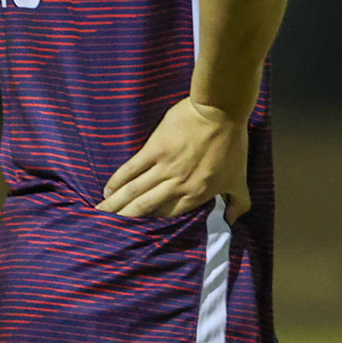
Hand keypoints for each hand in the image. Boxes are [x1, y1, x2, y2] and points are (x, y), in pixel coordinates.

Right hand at [97, 98, 250, 222]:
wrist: (221, 110)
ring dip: (116, 204)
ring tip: (101, 214)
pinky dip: (118, 180)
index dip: (152, 225)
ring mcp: (164, 167)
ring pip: (135, 191)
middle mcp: (177, 185)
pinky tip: (107, 190)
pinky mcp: (154, 149)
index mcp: (196, 194)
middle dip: (126, 220)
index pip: (169, 215)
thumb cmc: (232, 142)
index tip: (137, 232)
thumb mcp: (241, 177)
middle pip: (146, 207)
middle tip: (109, 231)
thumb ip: (240, 201)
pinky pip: (131, 169)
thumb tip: (234, 220)